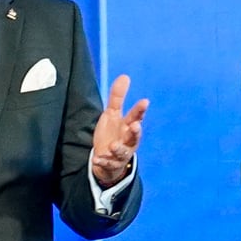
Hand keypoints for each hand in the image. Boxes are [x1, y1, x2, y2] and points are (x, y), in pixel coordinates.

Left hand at [91, 73, 148, 187]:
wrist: (109, 159)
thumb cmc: (113, 133)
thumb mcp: (113, 114)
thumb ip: (118, 97)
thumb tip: (125, 76)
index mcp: (129, 126)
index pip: (136, 116)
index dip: (140, 110)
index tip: (144, 101)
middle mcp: (128, 140)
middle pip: (134, 136)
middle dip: (135, 131)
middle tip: (135, 125)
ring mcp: (120, 153)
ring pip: (122, 152)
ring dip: (118, 149)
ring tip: (113, 146)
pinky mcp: (111, 163)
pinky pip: (107, 164)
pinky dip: (102, 162)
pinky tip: (96, 159)